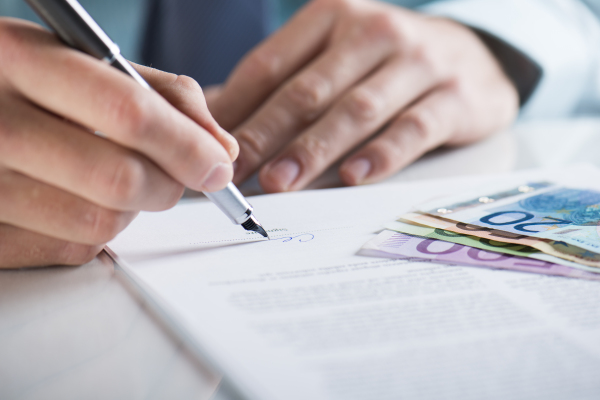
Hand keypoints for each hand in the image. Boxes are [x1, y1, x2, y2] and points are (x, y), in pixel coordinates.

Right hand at [0, 18, 237, 267]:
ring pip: (98, 224)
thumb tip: (222, 150)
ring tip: (114, 178)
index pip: (128, 112)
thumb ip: (160, 95)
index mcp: (21, 60)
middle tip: (175, 177)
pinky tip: (78, 198)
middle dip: (168, 185)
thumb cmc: (26, 85)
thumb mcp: (82, 61)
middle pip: (119, 179)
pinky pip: (69, 249)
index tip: (217, 164)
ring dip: (130, 210)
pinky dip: (94, 231)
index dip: (186, 145)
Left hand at [207, 0, 517, 191]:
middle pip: (308, 89)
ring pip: (356, 110)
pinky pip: (414, 127)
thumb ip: (283, 81)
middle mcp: (373, 31)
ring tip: (281, 182)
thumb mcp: (332, 56)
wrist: (471, 54)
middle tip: (237, 173)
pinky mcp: (455, 95)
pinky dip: (382, 153)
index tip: (212, 148)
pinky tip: (354, 176)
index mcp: (331, 16)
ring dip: (314, 149)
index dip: (237, 109)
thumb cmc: (383, 62)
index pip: (271, 65)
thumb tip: (216, 116)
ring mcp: (418, 61)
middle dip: (267, 134)